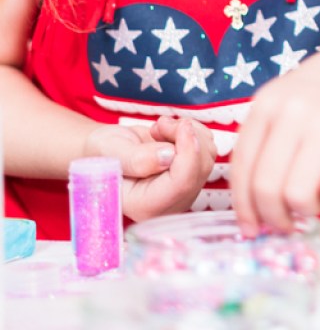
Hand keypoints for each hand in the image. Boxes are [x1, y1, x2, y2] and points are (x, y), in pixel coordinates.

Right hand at [85, 115, 216, 221]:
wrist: (105, 151)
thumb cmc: (101, 153)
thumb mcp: (110, 152)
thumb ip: (136, 159)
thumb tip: (168, 157)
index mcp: (144, 206)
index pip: (181, 184)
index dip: (188, 152)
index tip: (181, 126)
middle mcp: (168, 202)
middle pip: (200, 168)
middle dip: (186, 137)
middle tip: (159, 125)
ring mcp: (182, 189)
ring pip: (207, 155)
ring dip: (188, 132)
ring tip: (159, 128)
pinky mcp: (191, 173)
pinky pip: (207, 147)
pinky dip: (194, 132)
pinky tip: (170, 132)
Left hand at [229, 28, 319, 234]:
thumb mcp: (290, 97)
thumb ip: (269, 138)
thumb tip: (254, 203)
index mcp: (268, 102)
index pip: (242, 168)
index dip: (244, 207)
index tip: (252, 227)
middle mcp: (293, 111)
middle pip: (266, 189)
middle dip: (275, 218)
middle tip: (287, 223)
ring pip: (298, 196)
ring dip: (307, 210)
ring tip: (318, 199)